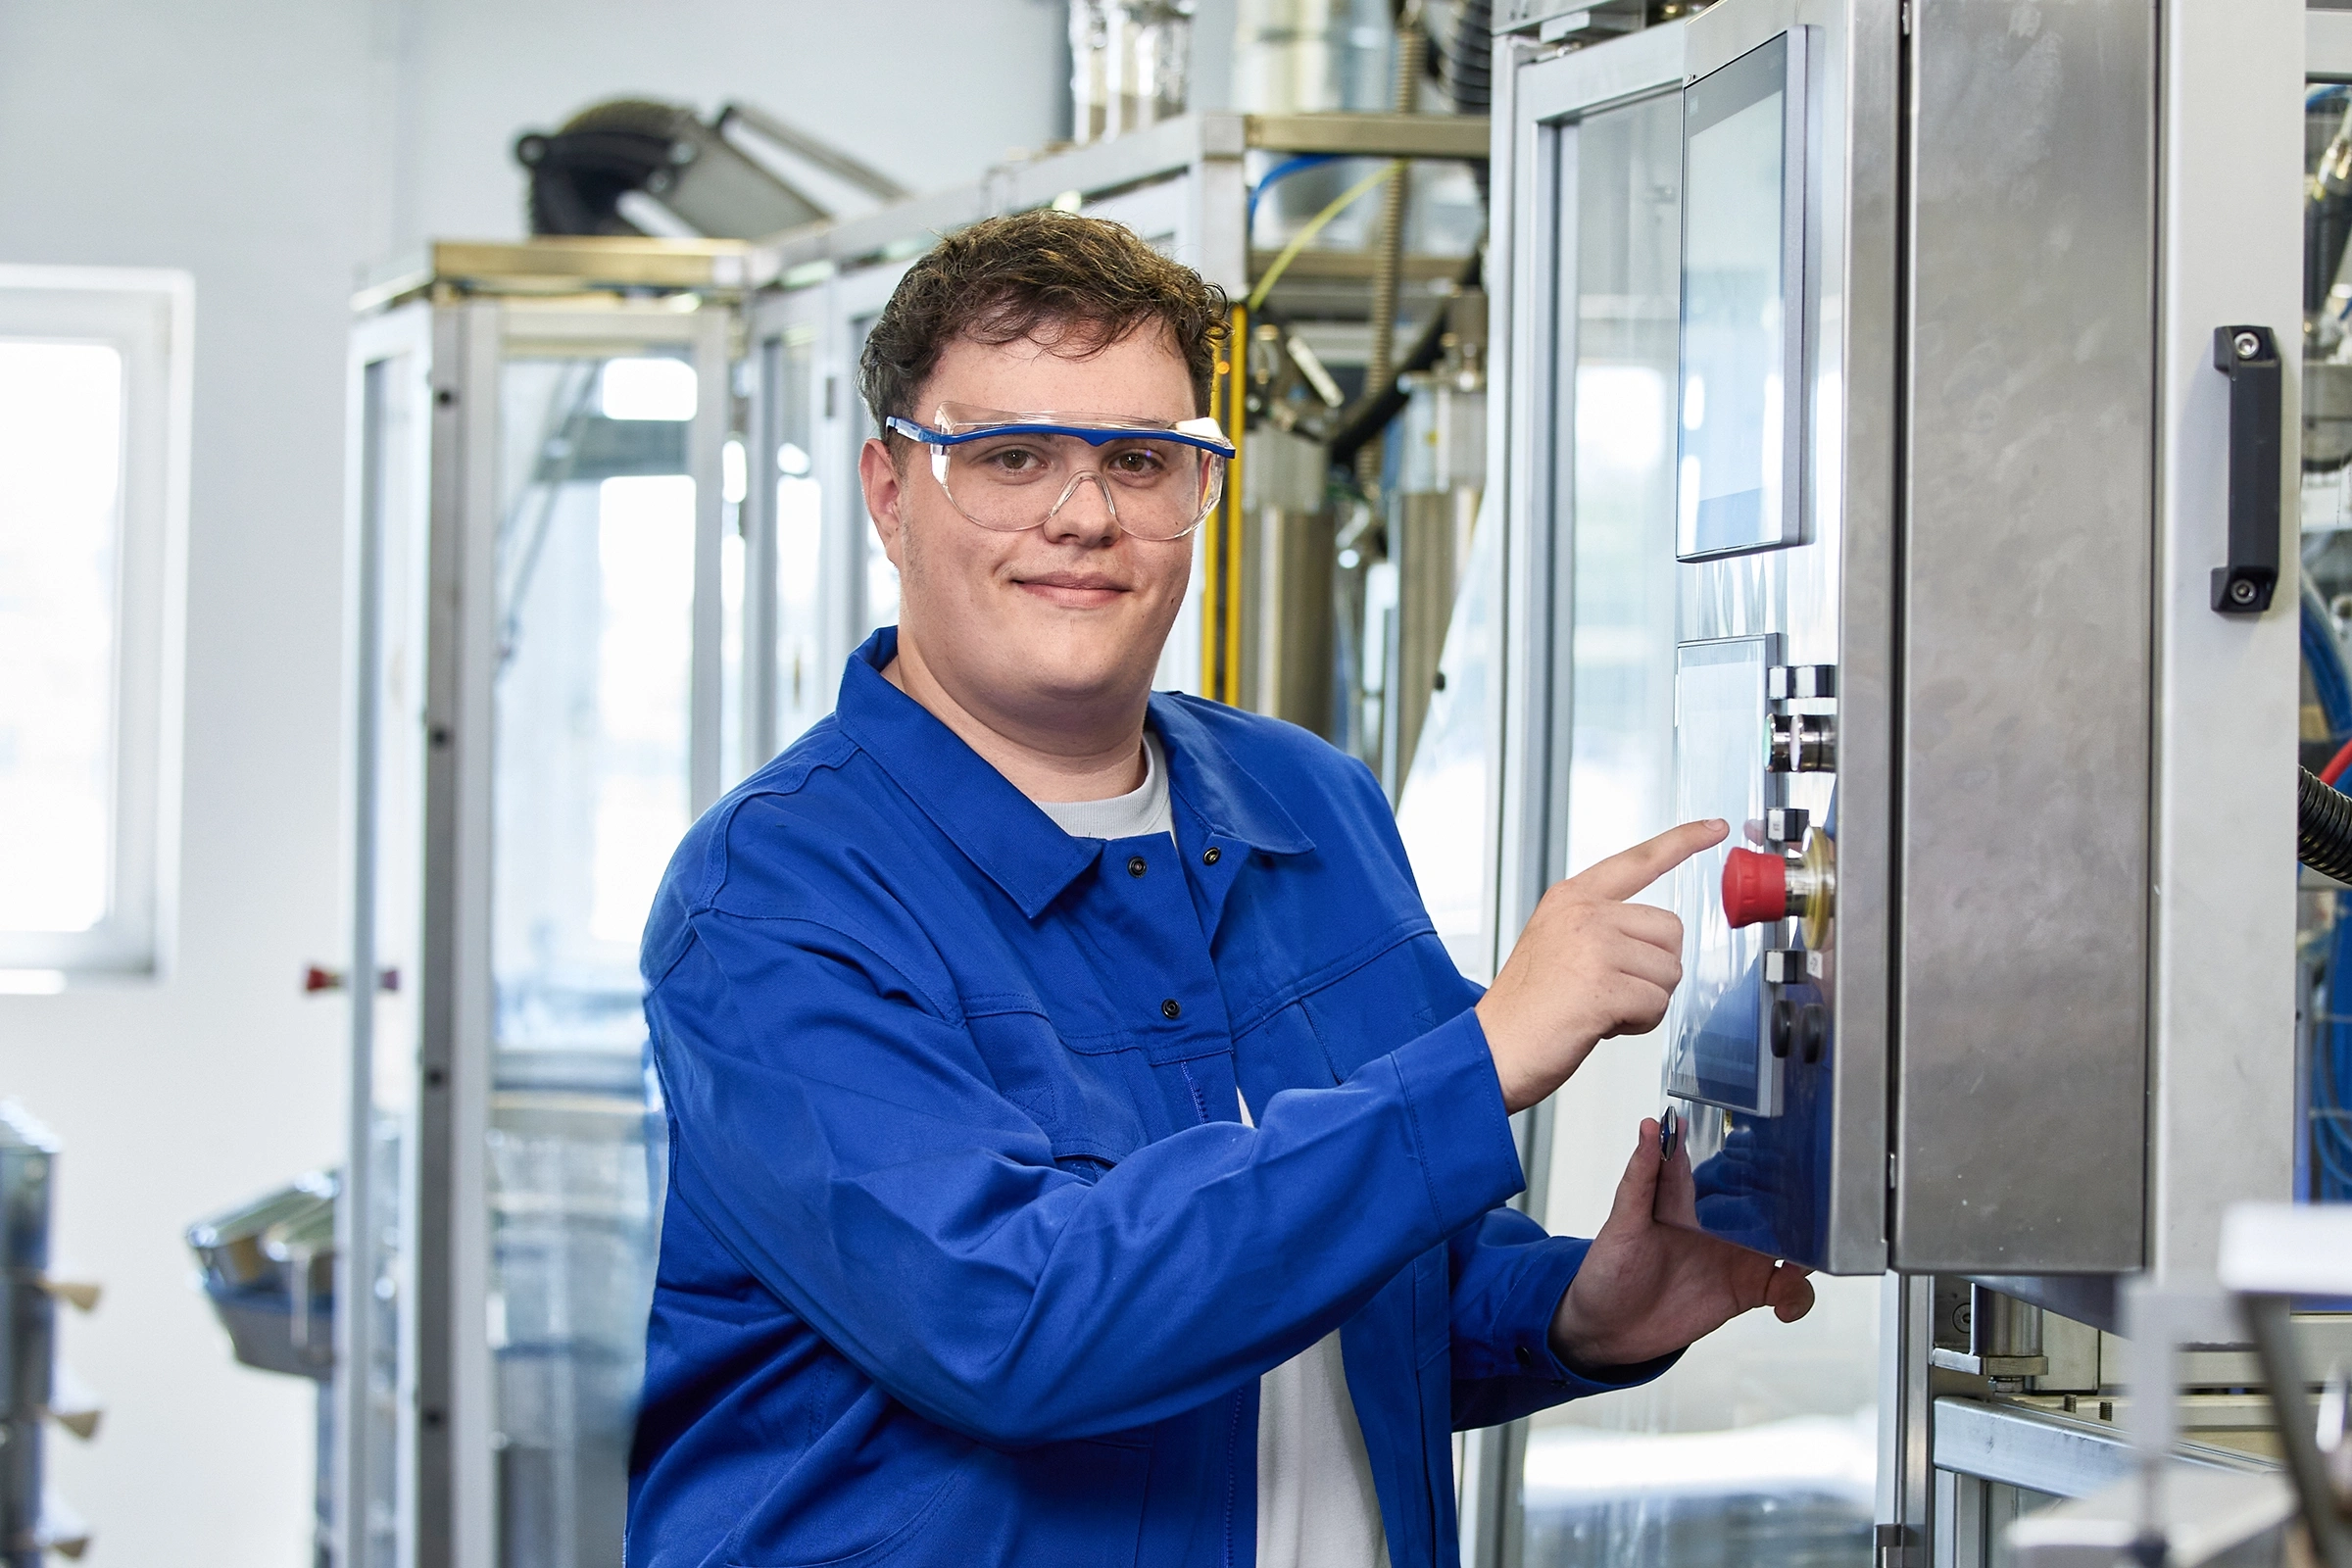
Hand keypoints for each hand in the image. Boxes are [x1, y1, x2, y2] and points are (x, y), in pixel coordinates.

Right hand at [1475, 820, 1725, 1113]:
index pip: (1639, 860)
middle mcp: (1584, 914)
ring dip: (1645, 1001)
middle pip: (1670, 930)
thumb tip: (1655, 944)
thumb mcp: (1555, 944)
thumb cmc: (1525, 1009)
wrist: (1492, 1050)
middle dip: (1654, 969)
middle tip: (1613, 990)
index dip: (1683, 841)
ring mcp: (1593, 947)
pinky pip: (1657, 1004)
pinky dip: (1638, 1023)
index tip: (1715, 828)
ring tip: (1600, 1008)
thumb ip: (1600, 928)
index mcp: (1571, 899)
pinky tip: (1600, 1024)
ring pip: (1668, 972)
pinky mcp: (1603, 985)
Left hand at [1548, 1118, 1814, 1370]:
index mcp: (1692, 1200)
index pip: (1731, 1166)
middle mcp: (1719, 1225)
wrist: (1607, 1330)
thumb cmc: (1606, 1271)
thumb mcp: (1623, 1222)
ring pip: (1789, 1246)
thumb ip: (1641, 1178)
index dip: (1760, 1153)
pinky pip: (1785, 1291)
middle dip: (1800, 1203)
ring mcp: (1735, 1258)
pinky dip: (1797, 1297)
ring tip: (1806, 1260)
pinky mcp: (1744, 1292)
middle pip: (1772, 1205)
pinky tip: (1784, 1308)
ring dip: (1807, 1250)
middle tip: (1820, 1206)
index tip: (1789, 1139)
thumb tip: (1650, 1125)